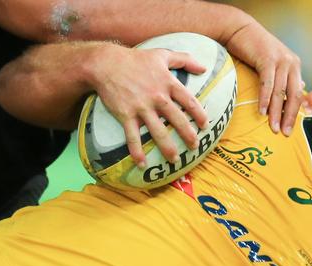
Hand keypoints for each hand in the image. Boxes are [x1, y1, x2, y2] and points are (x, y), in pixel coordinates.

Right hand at [92, 46, 206, 167]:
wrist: (106, 63)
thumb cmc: (136, 59)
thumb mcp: (162, 54)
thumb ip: (185, 59)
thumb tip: (204, 67)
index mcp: (168, 82)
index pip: (189, 101)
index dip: (199, 114)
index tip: (205, 125)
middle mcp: (157, 96)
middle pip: (177, 119)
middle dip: (188, 135)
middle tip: (195, 146)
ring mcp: (141, 107)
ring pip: (158, 131)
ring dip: (167, 148)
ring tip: (175, 160)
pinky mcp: (125, 115)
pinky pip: (132, 136)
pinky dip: (137, 151)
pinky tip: (142, 164)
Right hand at [225, 20, 302, 135]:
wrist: (239, 30)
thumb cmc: (253, 49)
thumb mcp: (272, 64)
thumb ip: (283, 78)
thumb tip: (299, 89)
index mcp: (295, 66)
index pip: (298, 95)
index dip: (294, 113)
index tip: (288, 130)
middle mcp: (291, 63)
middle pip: (294, 95)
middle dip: (289, 116)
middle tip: (283, 133)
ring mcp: (280, 60)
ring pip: (281, 92)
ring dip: (276, 112)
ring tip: (272, 127)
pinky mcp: (267, 59)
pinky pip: (268, 83)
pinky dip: (265, 99)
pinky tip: (262, 111)